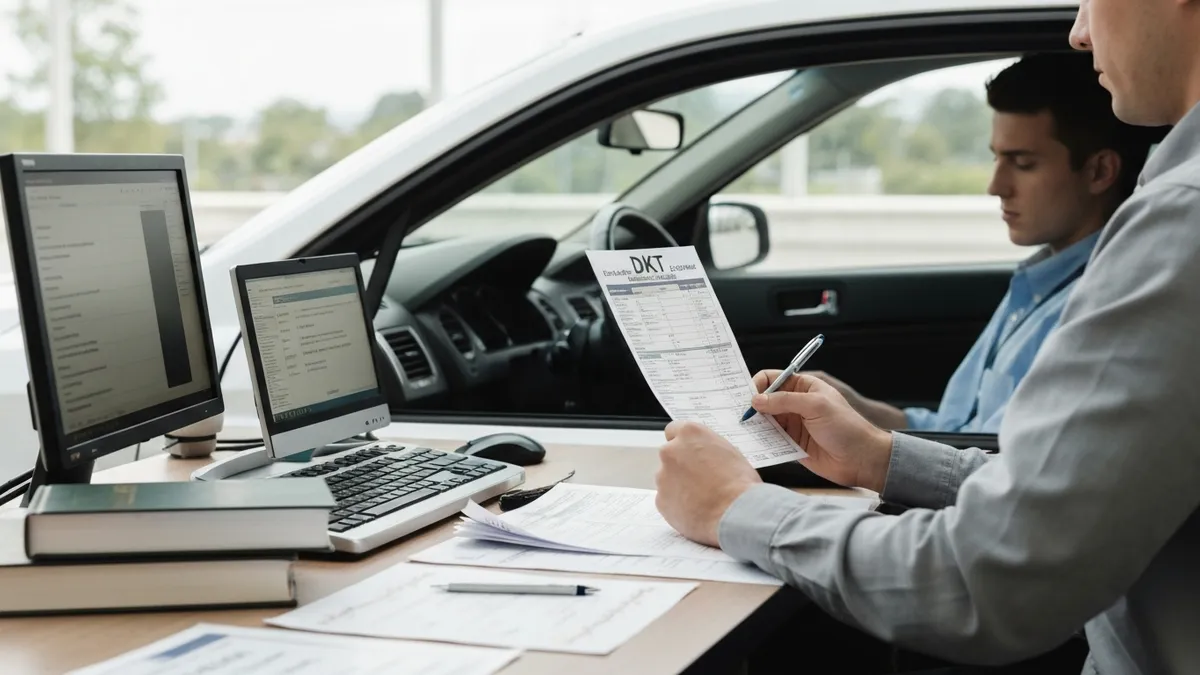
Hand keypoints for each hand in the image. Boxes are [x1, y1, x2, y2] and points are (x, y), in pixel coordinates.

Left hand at [655, 421, 762, 547]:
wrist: (736, 513)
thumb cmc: (740, 483)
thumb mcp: (730, 453)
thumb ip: (708, 449)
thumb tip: (705, 457)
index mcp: (690, 434)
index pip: (674, 430)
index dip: (684, 444)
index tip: (690, 454)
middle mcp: (671, 451)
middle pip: (670, 456)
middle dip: (681, 466)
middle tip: (700, 480)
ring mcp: (663, 477)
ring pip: (667, 479)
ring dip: (678, 486)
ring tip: (701, 499)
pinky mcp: (661, 500)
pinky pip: (667, 500)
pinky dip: (677, 505)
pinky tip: (696, 511)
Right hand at [752, 371, 893, 491]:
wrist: (861, 459)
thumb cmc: (846, 427)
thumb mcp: (816, 406)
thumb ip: (785, 401)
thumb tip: (756, 400)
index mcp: (803, 387)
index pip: (772, 378)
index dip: (757, 385)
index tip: (747, 397)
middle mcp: (795, 404)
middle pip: (764, 399)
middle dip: (750, 406)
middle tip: (738, 414)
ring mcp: (792, 424)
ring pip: (764, 420)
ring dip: (754, 424)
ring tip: (742, 430)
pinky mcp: (790, 443)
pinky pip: (769, 439)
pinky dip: (760, 440)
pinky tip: (753, 442)